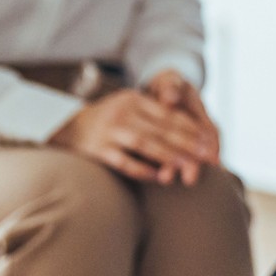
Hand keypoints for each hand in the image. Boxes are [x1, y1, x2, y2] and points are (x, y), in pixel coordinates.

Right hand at [50, 88, 219, 184]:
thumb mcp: (131, 108)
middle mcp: (122, 112)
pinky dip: (142, 169)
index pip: (169, 114)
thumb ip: (157, 116)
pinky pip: (123, 161)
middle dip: (189, 144)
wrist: (63, 125)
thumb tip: (195, 135)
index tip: (211, 142)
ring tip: (191, 167)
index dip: (192, 129)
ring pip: (145, 143)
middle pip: (162, 129)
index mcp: (134, 99)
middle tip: (210, 158)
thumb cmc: (110, 120)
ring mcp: (108, 131)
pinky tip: (158, 177)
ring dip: (170, 156)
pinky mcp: (96, 149)